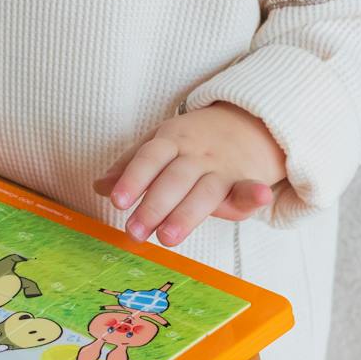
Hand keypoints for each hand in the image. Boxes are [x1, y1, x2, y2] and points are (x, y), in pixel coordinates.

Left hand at [92, 104, 286, 246]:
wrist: (249, 122)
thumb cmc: (195, 142)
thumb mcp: (160, 144)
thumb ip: (131, 165)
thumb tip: (100, 186)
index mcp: (172, 140)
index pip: (149, 157)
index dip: (133, 178)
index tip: (117, 201)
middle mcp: (197, 154)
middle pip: (174, 179)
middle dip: (154, 206)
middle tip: (134, 232)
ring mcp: (223, 168)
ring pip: (205, 191)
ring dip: (187, 213)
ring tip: (167, 237)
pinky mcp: (247, 182)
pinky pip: (250, 188)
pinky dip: (255, 193)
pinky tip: (260, 196)